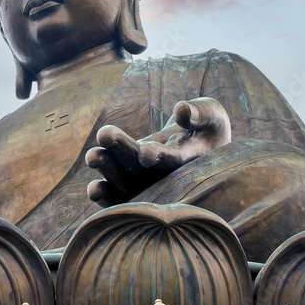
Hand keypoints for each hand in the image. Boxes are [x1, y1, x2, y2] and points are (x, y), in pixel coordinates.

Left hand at [85, 97, 230, 207]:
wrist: (196, 142)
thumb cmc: (207, 126)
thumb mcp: (213, 116)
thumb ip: (200, 114)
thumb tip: (181, 110)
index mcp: (188, 161)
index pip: (172, 160)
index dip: (159, 157)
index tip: (146, 154)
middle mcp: (166, 177)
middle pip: (142, 169)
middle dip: (123, 153)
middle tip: (104, 137)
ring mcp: (147, 184)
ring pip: (126, 181)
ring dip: (108, 170)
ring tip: (91, 156)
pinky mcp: (132, 184)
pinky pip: (118, 194)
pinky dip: (106, 194)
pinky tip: (93, 189)